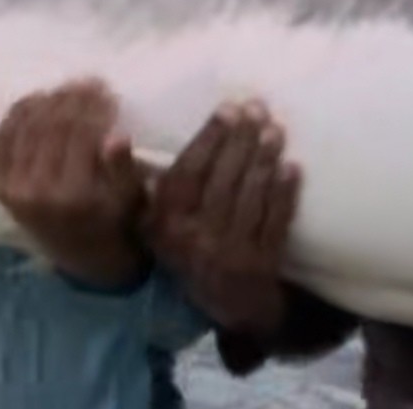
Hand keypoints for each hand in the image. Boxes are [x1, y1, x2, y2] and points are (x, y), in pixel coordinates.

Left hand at [0, 78, 148, 288]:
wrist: (80, 257)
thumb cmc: (114, 222)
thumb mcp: (129, 200)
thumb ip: (123, 169)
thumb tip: (117, 136)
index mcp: (74, 197)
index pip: (80, 135)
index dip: (93, 107)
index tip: (107, 89)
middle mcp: (38, 192)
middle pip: (52, 127)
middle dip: (73, 98)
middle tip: (90, 81)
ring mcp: (13, 188)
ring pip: (27, 127)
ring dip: (48, 100)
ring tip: (68, 88)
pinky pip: (4, 137)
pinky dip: (19, 112)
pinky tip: (38, 97)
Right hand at [145, 99, 300, 337]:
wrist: (223, 305)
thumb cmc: (185, 247)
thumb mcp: (152, 223)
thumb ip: (142, 185)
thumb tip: (119, 136)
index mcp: (166, 223)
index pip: (189, 172)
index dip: (210, 138)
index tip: (228, 109)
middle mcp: (195, 238)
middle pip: (223, 180)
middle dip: (242, 140)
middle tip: (258, 108)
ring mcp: (230, 253)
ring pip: (250, 198)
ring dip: (265, 160)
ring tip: (275, 129)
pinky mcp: (260, 264)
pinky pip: (274, 223)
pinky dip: (285, 194)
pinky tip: (293, 167)